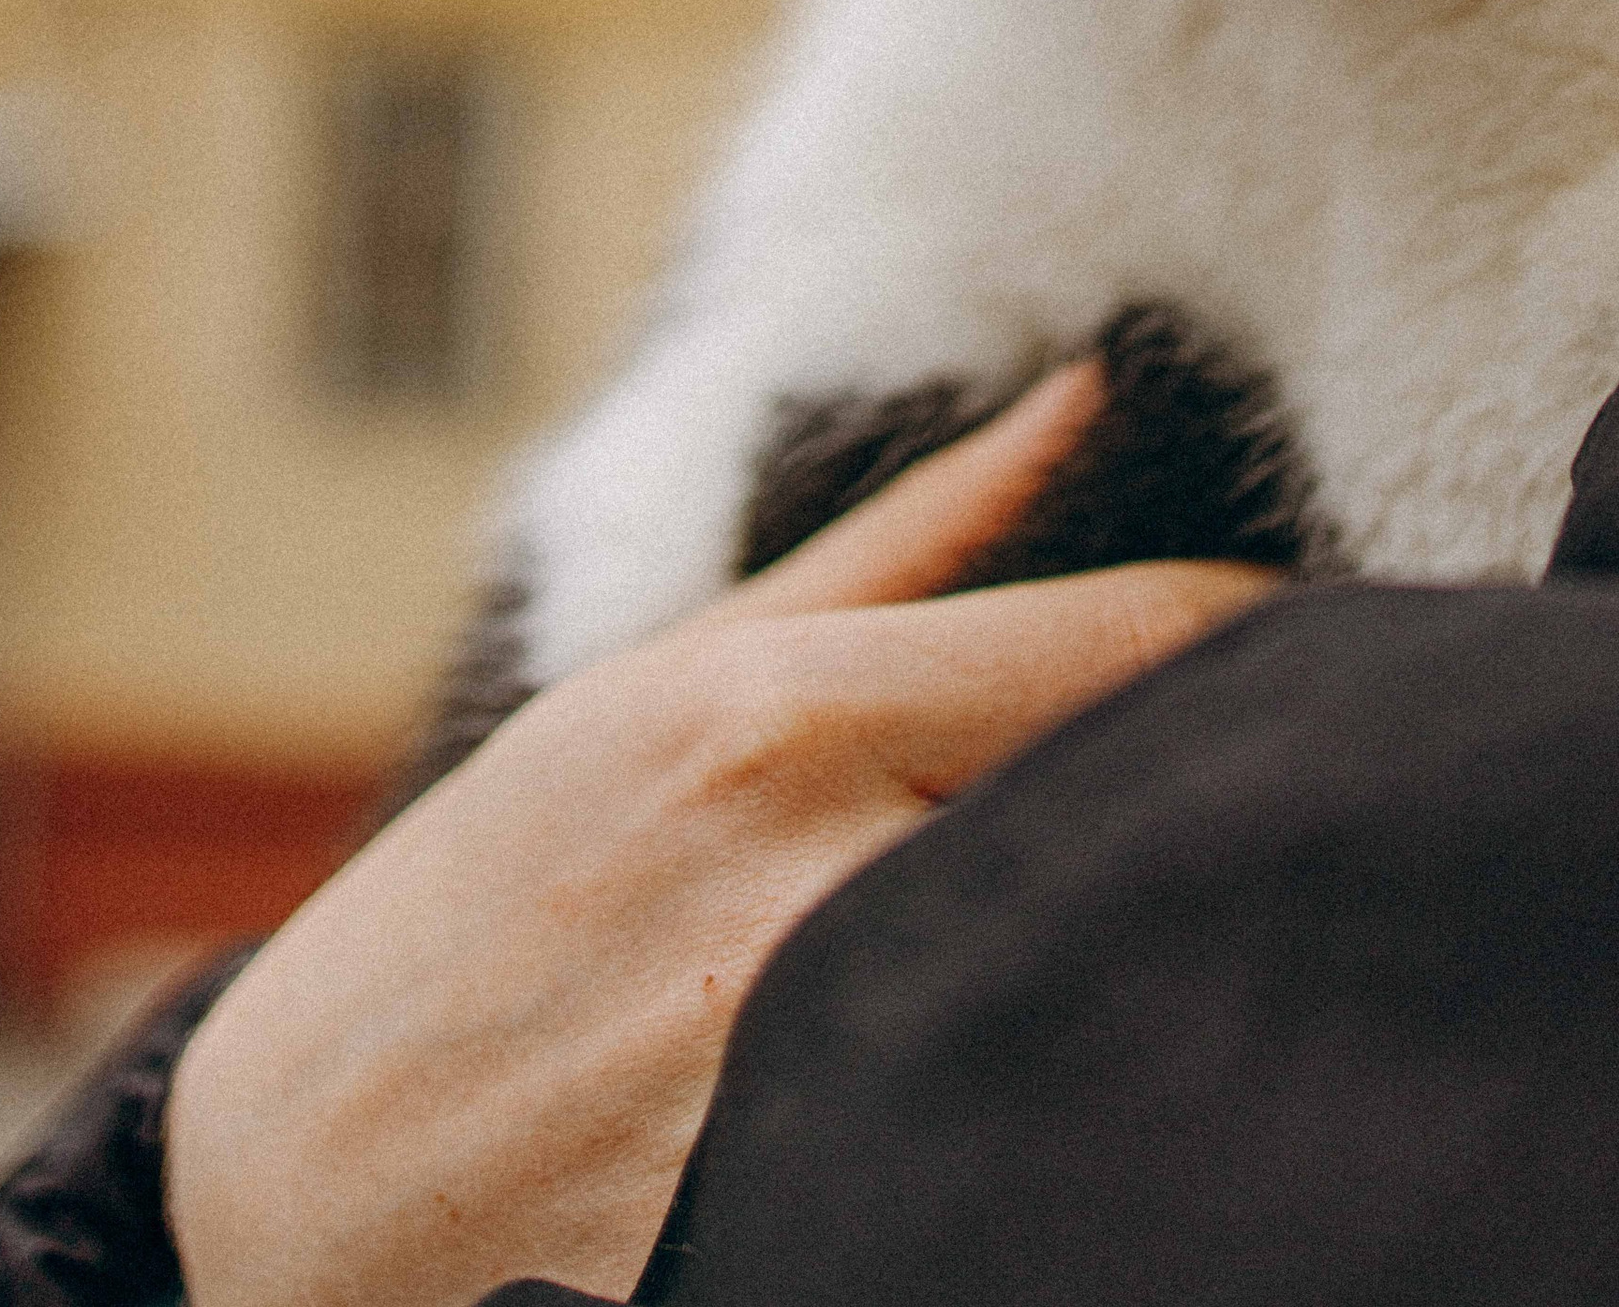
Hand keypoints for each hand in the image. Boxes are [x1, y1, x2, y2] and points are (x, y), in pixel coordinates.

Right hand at [165, 360, 1277, 1306]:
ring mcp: (797, 1082)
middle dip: (1238, 796)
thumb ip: (910, 542)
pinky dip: (1069, 1108)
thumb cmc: (492, 901)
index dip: (1268, 639)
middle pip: (1145, 812)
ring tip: (1207, 931)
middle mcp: (803, 888)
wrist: (283, 1193)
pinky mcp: (786, 1236)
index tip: (1335, 647)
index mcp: (776, 714)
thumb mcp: (664, 682)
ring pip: (1099, 979)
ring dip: (1165, 946)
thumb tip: (1085, 395)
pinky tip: (1076, 1094)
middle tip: (1320, 792)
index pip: (1136, 646)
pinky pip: (1003, 1149)